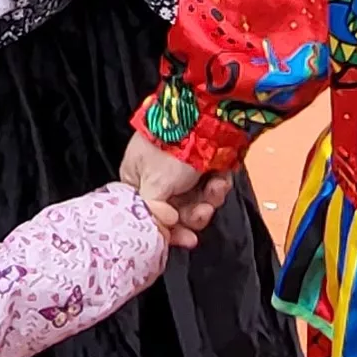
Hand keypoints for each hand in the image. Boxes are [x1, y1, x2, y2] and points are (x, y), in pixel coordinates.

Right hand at [121, 134, 230, 248]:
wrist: (206, 118)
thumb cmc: (171, 148)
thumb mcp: (154, 185)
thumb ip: (154, 213)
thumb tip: (165, 226)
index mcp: (135, 179)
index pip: (148, 214)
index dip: (167, 229)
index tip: (184, 238)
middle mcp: (156, 178)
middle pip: (175, 212)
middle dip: (193, 215)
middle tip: (203, 212)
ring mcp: (181, 172)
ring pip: (196, 202)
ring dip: (208, 201)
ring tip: (215, 189)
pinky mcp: (204, 168)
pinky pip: (211, 189)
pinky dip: (218, 187)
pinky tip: (220, 179)